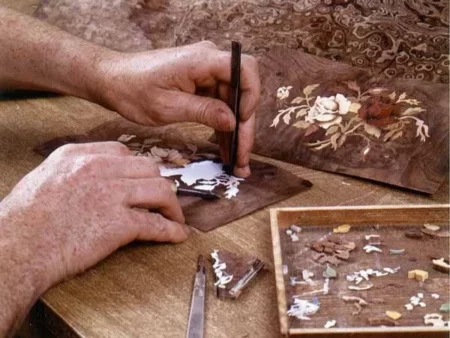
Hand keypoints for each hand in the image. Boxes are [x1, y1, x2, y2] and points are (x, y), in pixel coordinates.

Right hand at [0, 142, 188, 288]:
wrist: (16, 248)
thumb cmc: (23, 220)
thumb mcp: (44, 179)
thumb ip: (72, 172)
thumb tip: (92, 179)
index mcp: (77, 155)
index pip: (124, 153)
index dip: (139, 169)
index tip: (145, 180)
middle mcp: (97, 169)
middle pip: (148, 168)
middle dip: (160, 184)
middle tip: (164, 200)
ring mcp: (111, 194)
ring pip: (160, 190)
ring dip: (172, 206)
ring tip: (174, 218)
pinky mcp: (119, 223)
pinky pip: (156, 224)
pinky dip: (171, 230)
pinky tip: (177, 235)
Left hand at [95, 41, 259, 176]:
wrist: (113, 81)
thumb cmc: (134, 90)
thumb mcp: (168, 106)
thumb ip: (204, 111)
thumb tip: (233, 121)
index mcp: (202, 60)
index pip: (245, 70)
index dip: (251, 97)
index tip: (241, 123)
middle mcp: (209, 62)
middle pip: (241, 92)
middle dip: (244, 127)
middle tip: (243, 157)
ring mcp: (206, 73)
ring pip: (232, 103)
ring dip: (235, 132)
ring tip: (236, 162)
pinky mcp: (201, 84)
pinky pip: (220, 105)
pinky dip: (222, 127)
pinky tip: (225, 149)